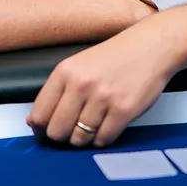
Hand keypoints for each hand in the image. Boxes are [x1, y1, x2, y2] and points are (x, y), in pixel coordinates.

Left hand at [26, 20, 180, 147]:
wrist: (152, 45)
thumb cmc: (117, 55)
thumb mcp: (79, 64)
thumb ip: (57, 91)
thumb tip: (34, 120)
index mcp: (65, 72)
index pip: (39, 115)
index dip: (41, 129)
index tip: (47, 132)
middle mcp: (80, 84)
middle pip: (56, 132)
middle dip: (63, 136)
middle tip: (73, 130)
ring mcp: (102, 98)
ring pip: (79, 139)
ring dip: (85, 138)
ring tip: (93, 125)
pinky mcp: (123, 110)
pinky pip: (103, 139)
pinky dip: (103, 138)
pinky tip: (107, 125)